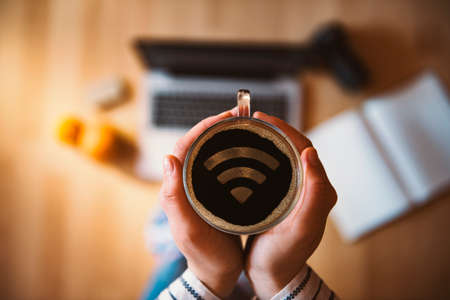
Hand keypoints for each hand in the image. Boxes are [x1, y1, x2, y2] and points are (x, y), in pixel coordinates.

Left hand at [159, 108, 242, 297]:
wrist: (217, 273)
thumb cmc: (204, 255)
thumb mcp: (190, 230)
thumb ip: (175, 199)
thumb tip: (167, 159)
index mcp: (177, 189)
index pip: (185, 148)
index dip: (202, 128)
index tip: (224, 117)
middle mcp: (188, 184)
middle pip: (198, 146)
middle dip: (216, 127)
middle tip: (239, 118)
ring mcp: (202, 188)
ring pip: (210, 154)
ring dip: (225, 137)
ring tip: (245, 128)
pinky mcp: (215, 194)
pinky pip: (222, 167)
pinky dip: (233, 154)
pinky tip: (248, 152)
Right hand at [244, 112, 336, 298]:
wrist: (273, 276)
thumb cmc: (285, 256)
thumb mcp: (301, 228)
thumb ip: (315, 193)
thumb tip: (311, 153)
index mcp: (318, 191)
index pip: (305, 148)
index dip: (285, 129)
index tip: (263, 118)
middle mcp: (309, 188)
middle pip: (294, 147)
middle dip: (275, 129)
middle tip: (252, 120)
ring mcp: (294, 192)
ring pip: (282, 156)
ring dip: (267, 139)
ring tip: (247, 131)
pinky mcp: (280, 196)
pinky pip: (273, 168)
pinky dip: (260, 155)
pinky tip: (245, 154)